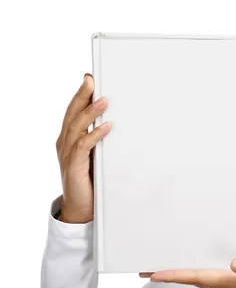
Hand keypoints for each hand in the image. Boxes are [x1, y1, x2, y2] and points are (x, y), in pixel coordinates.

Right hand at [56, 73, 111, 223]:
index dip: (80, 95)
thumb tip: (117, 121)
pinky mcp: (73, 166)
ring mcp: (67, 154)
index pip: (73, 112)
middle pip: (72, 114)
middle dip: (82, 96)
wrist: (81, 208)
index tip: (89, 79)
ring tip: (104, 100)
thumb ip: (101, 139)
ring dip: (90, 112)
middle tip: (91, 81)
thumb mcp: (97, 155)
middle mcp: (65, 143)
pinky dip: (95, 135)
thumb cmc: (90, 180)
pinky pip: (83, 147)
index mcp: (69, 139)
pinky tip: (106, 127)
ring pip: (76, 127)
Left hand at [139, 259, 235, 287]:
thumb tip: (235, 263)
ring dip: (179, 269)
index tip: (154, 274)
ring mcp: (228, 281)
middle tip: (146, 269)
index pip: (195, 278)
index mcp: (228, 282)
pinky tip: (192, 257)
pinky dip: (195, 265)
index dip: (174, 275)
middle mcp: (224, 283)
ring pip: (197, 275)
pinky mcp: (234, 276)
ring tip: (162, 264)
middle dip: (169, 273)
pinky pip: (207, 271)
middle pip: (190, 278)